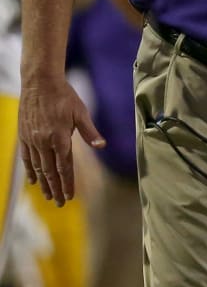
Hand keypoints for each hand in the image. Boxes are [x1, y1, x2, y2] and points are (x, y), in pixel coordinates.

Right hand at [18, 75, 105, 205]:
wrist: (40, 83)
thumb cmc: (65, 96)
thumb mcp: (81, 112)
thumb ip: (90, 132)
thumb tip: (102, 146)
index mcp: (60, 137)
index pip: (64, 166)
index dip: (67, 182)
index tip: (70, 196)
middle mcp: (44, 142)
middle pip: (50, 171)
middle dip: (55, 188)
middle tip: (59, 203)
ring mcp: (32, 139)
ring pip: (37, 167)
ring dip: (43, 183)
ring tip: (47, 196)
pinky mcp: (24, 136)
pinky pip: (26, 158)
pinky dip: (29, 170)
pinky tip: (32, 180)